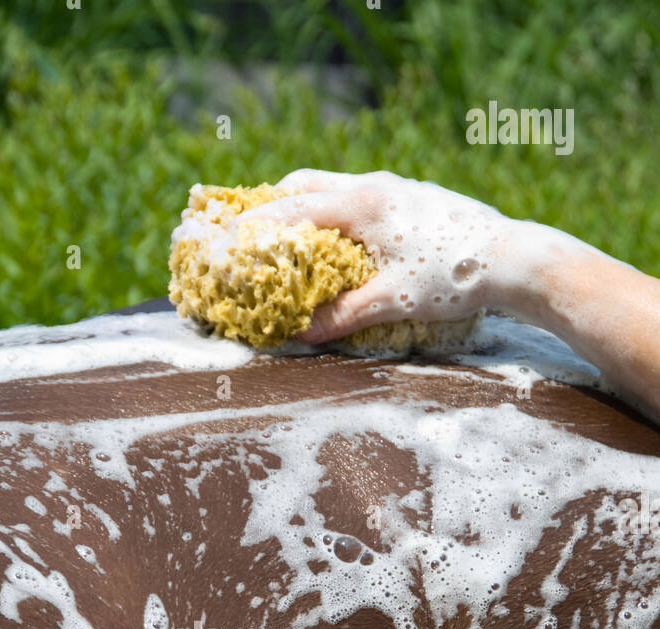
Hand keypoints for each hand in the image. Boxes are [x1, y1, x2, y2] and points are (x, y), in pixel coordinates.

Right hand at [236, 169, 516, 342]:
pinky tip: (335, 240)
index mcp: (362, 204)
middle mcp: (373, 186)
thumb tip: (300, 334)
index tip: (224, 239)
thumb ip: (341, 316)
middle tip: (247, 233)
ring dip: (302, 206)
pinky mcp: (411, 198)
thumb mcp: (391, 301)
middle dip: (271, 206)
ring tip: (284, 237)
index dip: (254, 226)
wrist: (513, 258)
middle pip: (305, 186)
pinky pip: (355, 197)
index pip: (291, 209)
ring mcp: (394, 188)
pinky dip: (331, 212)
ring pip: (331, 187)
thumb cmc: (452, 277)